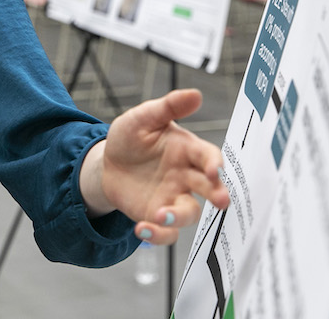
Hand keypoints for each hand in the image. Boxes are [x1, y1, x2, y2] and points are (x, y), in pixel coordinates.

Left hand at [79, 89, 229, 244]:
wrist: (108, 163)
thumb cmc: (131, 137)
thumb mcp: (143, 117)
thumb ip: (168, 107)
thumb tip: (195, 94)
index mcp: (186, 150)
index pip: (207, 156)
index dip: (214, 163)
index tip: (214, 168)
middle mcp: (185, 176)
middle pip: (208, 187)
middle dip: (217, 194)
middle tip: (221, 200)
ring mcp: (173, 198)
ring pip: (189, 213)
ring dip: (178, 217)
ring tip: (161, 215)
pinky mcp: (158, 216)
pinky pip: (167, 232)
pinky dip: (158, 234)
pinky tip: (141, 228)